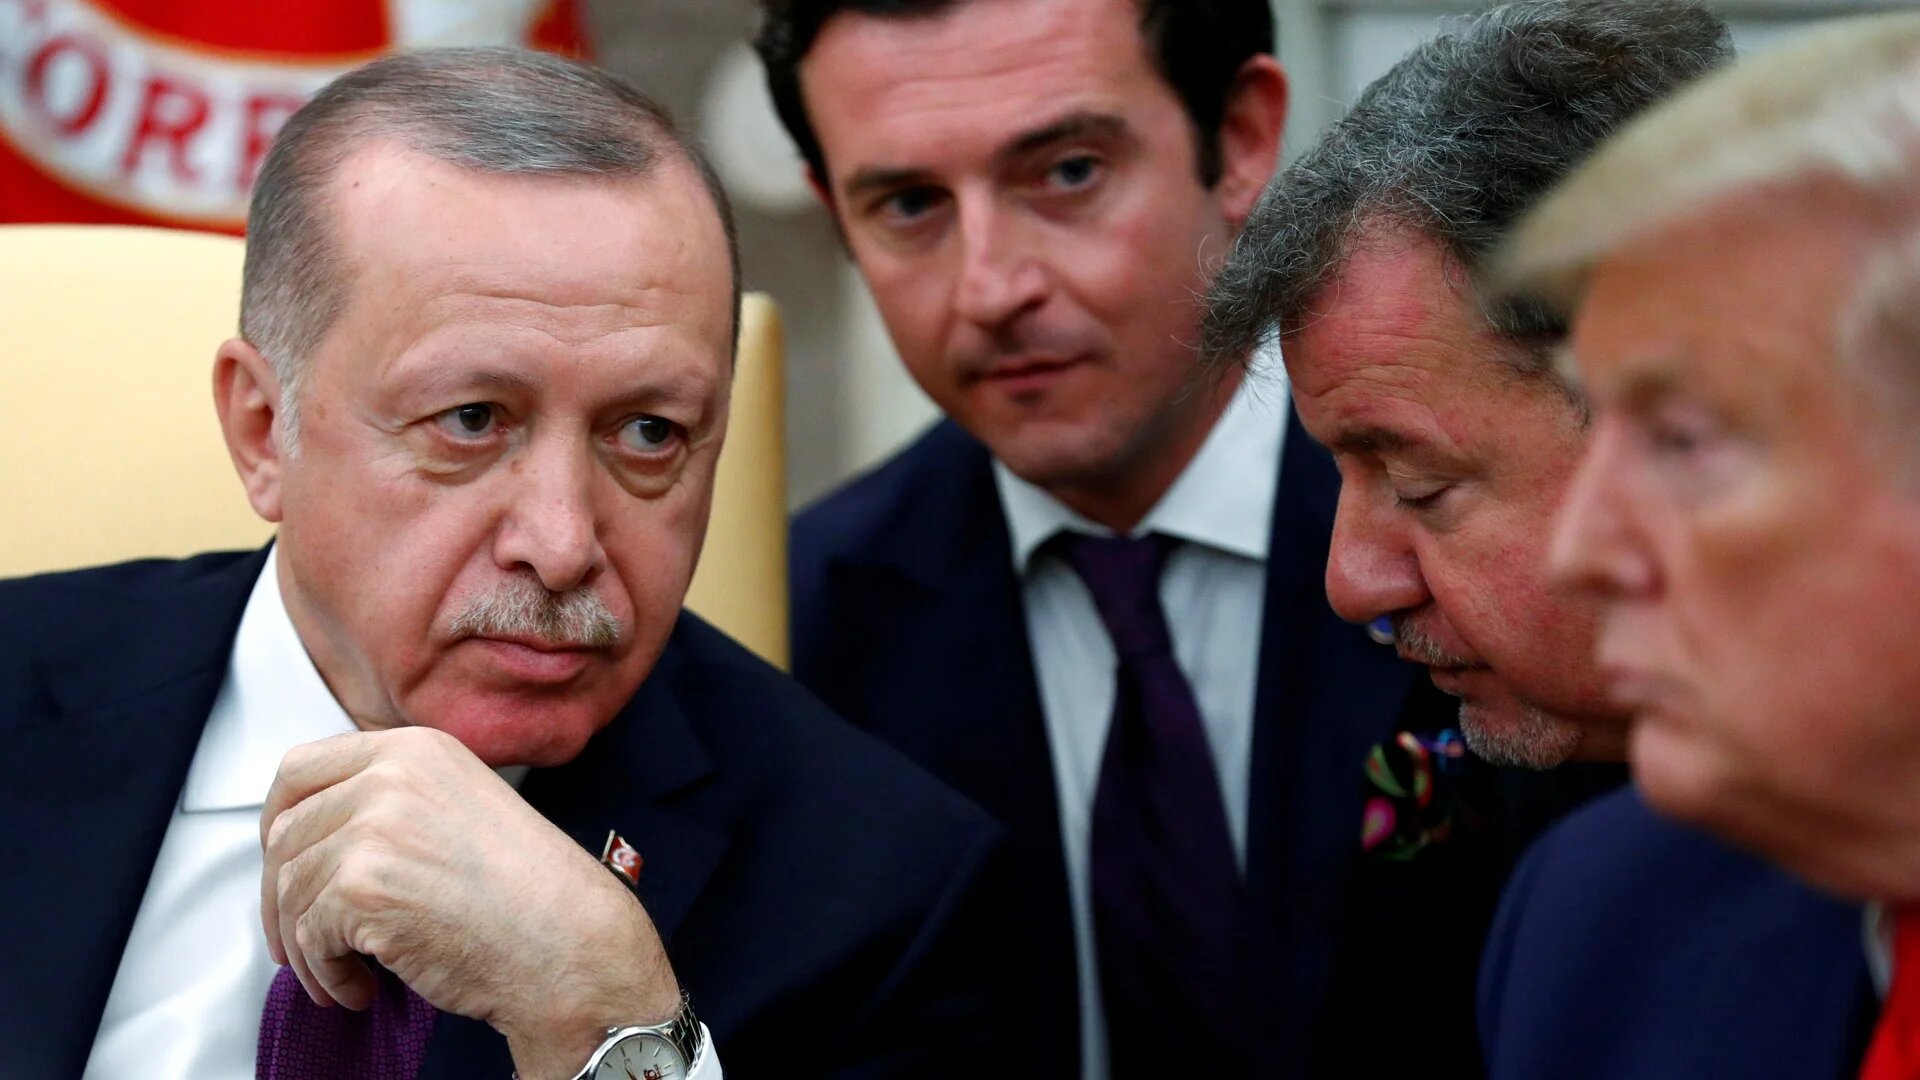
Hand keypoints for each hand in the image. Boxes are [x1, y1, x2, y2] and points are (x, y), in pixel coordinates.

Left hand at [260, 727, 681, 1076]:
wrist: (566, 942)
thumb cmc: (526, 894)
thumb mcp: (459, 808)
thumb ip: (392, 801)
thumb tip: (311, 834)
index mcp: (415, 750)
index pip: (300, 769)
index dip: (277, 821)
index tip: (281, 861)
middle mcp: (391, 775)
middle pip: (284, 834)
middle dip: (282, 898)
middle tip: (301, 939)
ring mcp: (374, 826)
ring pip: (290, 890)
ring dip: (307, 947)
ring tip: (344, 974)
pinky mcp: (362, 884)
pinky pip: (308, 936)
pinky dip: (325, 974)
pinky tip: (361, 987)